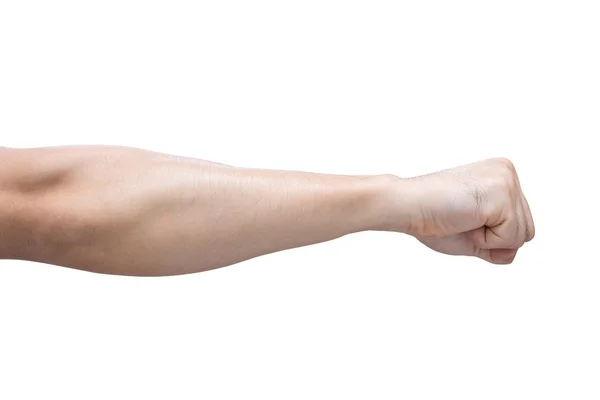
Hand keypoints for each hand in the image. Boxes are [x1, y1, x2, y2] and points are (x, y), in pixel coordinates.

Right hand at [397, 158, 534, 263]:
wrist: (406, 206)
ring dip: (489, 240)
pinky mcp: (502, 194)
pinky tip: (464, 219)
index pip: (519, 223)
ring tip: (462, 219)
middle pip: (527, 231)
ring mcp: (506, 180)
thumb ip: (498, 239)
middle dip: (494, 239)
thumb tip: (513, 251)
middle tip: (461, 221)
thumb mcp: (472, 231)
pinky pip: (511, 238)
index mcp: (500, 175)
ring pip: (522, 235)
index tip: (461, 218)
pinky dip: (485, 240)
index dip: (490, 235)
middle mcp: (507, 172)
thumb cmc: (430, 217)